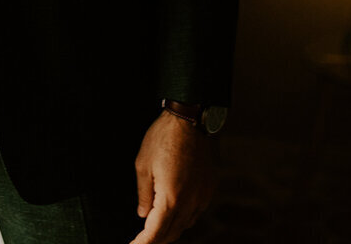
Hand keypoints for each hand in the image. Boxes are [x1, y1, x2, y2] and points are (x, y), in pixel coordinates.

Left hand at [129, 111, 215, 242]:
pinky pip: (196, 212)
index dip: (143, 243)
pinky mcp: (209, 189)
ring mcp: (202, 196)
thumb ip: (143, 194)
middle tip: (141, 239)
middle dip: (156, 239)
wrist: (191, 120)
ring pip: (185, 225)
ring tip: (155, 227)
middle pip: (172, 233)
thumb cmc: (164, 138)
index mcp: (171, 197)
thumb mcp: (143, 164)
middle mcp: (190, 202)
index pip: (156, 233)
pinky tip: (175, 211)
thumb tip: (143, 215)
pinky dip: (183, 218)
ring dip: (170, 230)